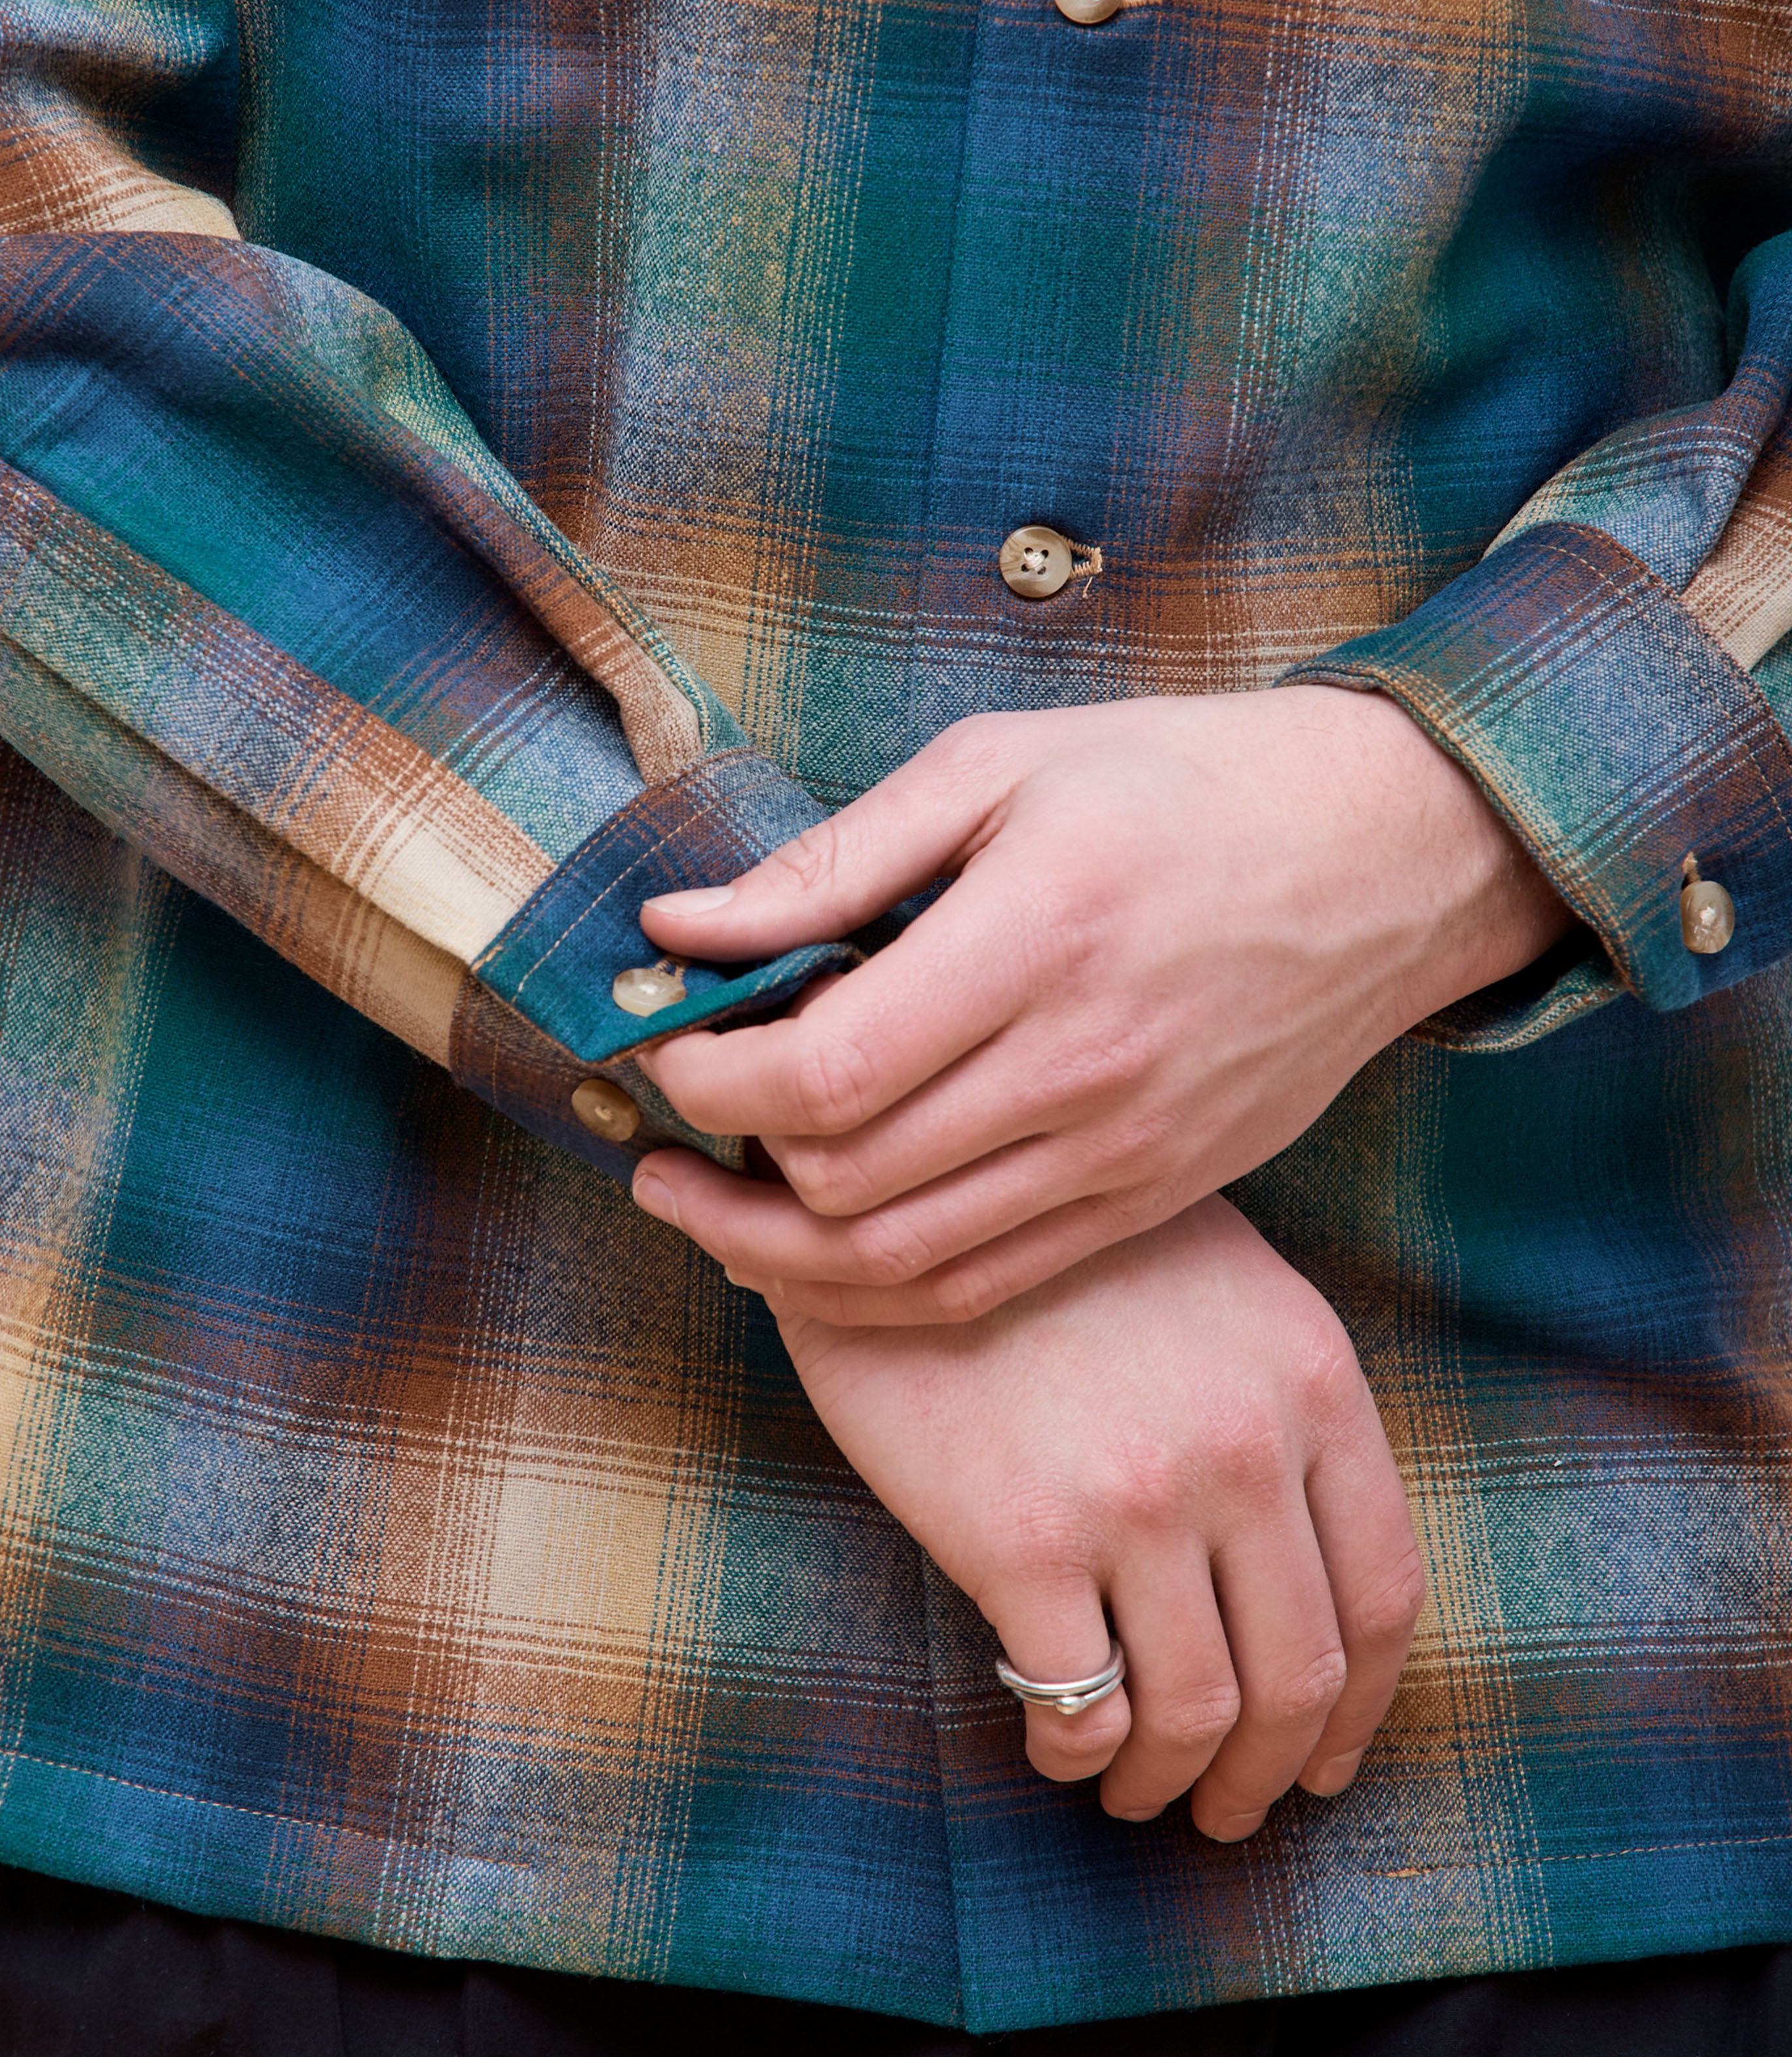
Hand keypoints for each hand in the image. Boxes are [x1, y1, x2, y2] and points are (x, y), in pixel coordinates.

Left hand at [631, 688, 1565, 1322]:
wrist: (1388, 857)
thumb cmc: (1183, 782)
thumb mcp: (1001, 765)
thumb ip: (834, 859)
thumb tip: (680, 923)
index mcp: (1035, 939)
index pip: (827, 1072)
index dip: (712, 1075)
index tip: (667, 1039)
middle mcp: (1080, 1067)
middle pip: (848, 1181)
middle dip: (724, 1158)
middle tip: (674, 1110)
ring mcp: (1122, 1152)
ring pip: (901, 1264)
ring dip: (772, 1246)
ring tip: (698, 1199)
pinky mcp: (1150, 1199)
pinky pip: (981, 1287)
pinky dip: (874, 1291)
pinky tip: (808, 1249)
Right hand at [775, 1195, 1427, 1833]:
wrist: (906, 1199)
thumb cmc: (1059, 1252)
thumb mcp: (1221, 1287)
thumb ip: (1281, 1408)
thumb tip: (1301, 1571)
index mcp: (1311, 1378)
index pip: (1381, 1591)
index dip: (1360, 1707)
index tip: (1328, 1760)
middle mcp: (1244, 1445)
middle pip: (1299, 1673)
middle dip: (1269, 1772)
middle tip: (1227, 1809)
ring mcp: (1138, 1497)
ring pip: (1197, 1711)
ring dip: (1169, 1780)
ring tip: (1136, 1792)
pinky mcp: (1025, 1540)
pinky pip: (1081, 1705)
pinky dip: (1078, 1753)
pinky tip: (1057, 1746)